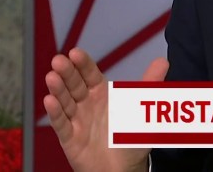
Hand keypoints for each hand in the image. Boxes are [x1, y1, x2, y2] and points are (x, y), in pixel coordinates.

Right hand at [43, 47, 168, 171]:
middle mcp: (86, 103)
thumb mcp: (141, 108)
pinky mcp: (70, 138)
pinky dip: (56, 113)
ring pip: (65, 102)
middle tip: (59, 61)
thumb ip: (149, 83)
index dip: (83, 63)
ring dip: (58, 89)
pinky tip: (49, 101)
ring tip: (51, 77)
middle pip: (74, 84)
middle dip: (66, 72)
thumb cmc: (130, 136)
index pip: (90, 74)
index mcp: (102, 93)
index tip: (75, 52)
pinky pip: (62, 124)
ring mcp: (77, 120)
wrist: (123, 168)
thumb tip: (163, 60)